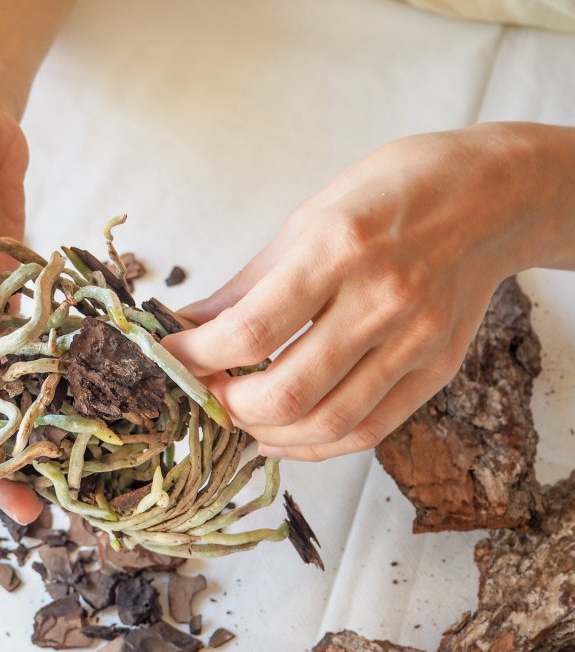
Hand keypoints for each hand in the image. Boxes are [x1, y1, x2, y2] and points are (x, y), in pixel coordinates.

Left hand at [163, 123, 574, 460]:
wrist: (494, 195)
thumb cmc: (393, 193)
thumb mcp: (307, 217)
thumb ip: (248, 283)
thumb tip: (191, 324)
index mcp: (338, 249)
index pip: (250, 331)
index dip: (196, 357)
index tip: (170, 359)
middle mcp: (381, 299)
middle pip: (287, 391)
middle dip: (227, 405)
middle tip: (203, 392)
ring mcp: (415, 340)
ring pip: (328, 423)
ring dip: (266, 433)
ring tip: (236, 418)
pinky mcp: (437, 369)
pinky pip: (370, 430)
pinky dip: (316, 445)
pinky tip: (282, 435)